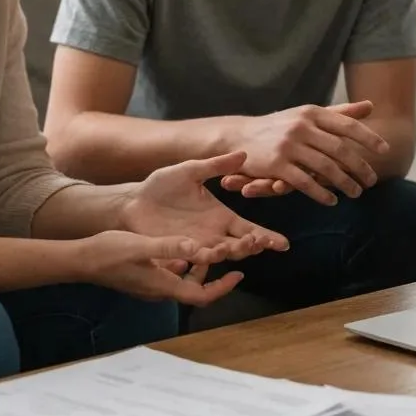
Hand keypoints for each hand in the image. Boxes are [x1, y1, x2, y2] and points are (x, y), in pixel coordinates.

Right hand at [74, 231, 244, 305]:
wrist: (82, 260)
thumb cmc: (108, 253)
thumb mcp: (141, 246)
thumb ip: (168, 247)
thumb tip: (197, 248)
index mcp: (163, 285)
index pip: (200, 295)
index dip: (222, 287)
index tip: (239, 274)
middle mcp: (161, 289)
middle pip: (196, 288)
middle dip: (215, 273)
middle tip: (230, 253)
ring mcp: (152, 284)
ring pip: (185, 279)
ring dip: (199, 265)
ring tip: (212, 246)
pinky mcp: (146, 276)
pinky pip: (172, 273)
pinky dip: (184, 262)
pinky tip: (185, 245)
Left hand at [118, 151, 289, 257]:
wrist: (132, 201)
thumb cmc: (161, 185)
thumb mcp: (190, 171)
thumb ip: (216, 166)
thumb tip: (243, 153)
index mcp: (221, 216)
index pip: (250, 229)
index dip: (267, 237)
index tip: (282, 244)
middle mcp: (214, 235)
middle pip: (240, 246)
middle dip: (251, 246)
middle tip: (256, 241)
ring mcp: (197, 246)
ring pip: (220, 256)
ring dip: (228, 253)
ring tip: (231, 246)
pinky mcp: (179, 253)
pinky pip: (194, 262)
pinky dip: (200, 260)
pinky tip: (202, 255)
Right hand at [220, 101, 386, 205]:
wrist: (238, 136)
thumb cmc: (279, 126)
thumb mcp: (308, 115)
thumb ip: (339, 113)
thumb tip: (371, 106)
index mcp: (312, 113)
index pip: (346, 125)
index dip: (368, 138)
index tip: (384, 150)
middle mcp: (301, 127)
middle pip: (339, 149)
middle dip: (359, 166)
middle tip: (372, 180)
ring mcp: (288, 145)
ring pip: (325, 167)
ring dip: (344, 182)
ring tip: (356, 193)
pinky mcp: (276, 165)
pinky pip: (305, 182)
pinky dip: (321, 193)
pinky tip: (332, 201)